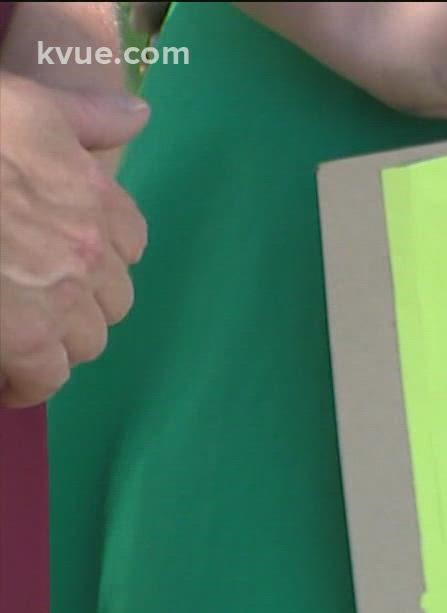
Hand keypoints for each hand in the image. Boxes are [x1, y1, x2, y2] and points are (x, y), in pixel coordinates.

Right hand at [0, 72, 149, 407]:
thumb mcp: (19, 104)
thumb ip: (81, 114)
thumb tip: (140, 117)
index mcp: (91, 191)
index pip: (128, 239)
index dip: (96, 254)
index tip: (60, 258)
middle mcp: (89, 247)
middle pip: (111, 298)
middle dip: (76, 302)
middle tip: (27, 300)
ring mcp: (62, 295)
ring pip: (85, 341)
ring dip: (54, 342)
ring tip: (13, 332)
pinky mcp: (26, 338)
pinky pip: (45, 377)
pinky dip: (25, 382)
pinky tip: (3, 377)